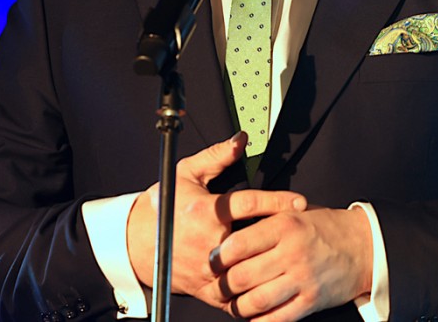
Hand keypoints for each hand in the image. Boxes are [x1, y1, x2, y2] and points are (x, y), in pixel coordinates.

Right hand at [126, 132, 306, 307]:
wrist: (136, 242)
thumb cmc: (164, 206)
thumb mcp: (186, 174)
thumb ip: (216, 156)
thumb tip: (240, 140)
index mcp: (204, 212)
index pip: (248, 204)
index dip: (276, 201)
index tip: (299, 201)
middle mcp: (206, 241)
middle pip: (253, 240)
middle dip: (278, 237)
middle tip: (300, 232)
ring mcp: (206, 268)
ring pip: (247, 271)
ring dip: (269, 264)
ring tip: (291, 257)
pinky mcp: (205, 288)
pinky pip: (235, 296)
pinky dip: (254, 292)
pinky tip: (270, 282)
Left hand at [208, 204, 373, 320]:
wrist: (364, 246)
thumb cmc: (325, 227)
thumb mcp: (296, 211)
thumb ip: (265, 217)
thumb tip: (228, 225)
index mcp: (285, 226)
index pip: (238, 245)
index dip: (218, 257)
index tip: (212, 262)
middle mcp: (292, 252)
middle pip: (241, 276)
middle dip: (223, 285)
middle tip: (219, 285)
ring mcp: (302, 279)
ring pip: (255, 301)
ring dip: (238, 306)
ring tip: (234, 302)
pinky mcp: (311, 300)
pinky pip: (277, 318)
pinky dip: (260, 320)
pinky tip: (254, 314)